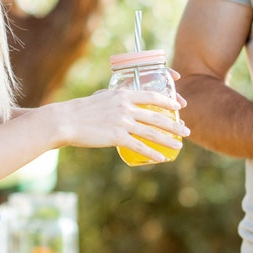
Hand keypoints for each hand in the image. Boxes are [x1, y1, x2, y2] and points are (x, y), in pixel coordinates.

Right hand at [47, 87, 187, 159]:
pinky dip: (152, 152)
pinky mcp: (116, 137)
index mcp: (123, 95)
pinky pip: (139, 146)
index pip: (152, 96)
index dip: (168, 101)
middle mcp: (125, 107)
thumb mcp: (100, 97)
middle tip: (187, 130)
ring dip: (169, 140)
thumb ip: (114, 98)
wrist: (65, 121)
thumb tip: (121, 99)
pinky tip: (161, 158)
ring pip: (152, 132)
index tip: (179, 106)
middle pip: (157, 116)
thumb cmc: (80, 110)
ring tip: (179, 146)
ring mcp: (122, 122)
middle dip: (175, 124)